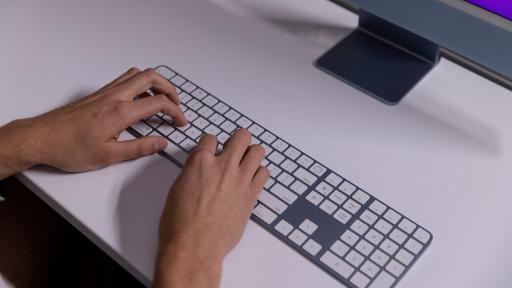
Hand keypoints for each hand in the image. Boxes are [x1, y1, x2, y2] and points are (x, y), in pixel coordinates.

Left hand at [0, 67, 186, 177]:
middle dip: (170, 88)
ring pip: (137, 74)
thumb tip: (161, 142)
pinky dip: (139, 85)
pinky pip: (124, 80)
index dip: (175, 111)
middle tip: (176, 104)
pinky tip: (138, 102)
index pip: (158, 103)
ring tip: (161, 100)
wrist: (41, 138)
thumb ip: (139, 148)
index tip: (181, 122)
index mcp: (120, 112)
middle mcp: (114, 96)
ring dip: (154, 83)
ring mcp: (105, 92)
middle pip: (151, 77)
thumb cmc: (70, 148)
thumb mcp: (108, 156)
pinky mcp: (98, 94)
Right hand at [154, 130, 269, 287]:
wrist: (194, 247)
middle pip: (241, 137)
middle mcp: (223, 166)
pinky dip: (259, 173)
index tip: (211, 149)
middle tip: (233, 149)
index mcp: (200, 162)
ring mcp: (240, 180)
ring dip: (252, 154)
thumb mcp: (177, 189)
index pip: (211, 137)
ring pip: (257, 151)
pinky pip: (264, 173)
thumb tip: (199, 170)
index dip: (211, 144)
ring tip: (245, 163)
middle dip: (237, 140)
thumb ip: (192, 173)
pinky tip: (251, 179)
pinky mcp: (251, 195)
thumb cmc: (180, 224)